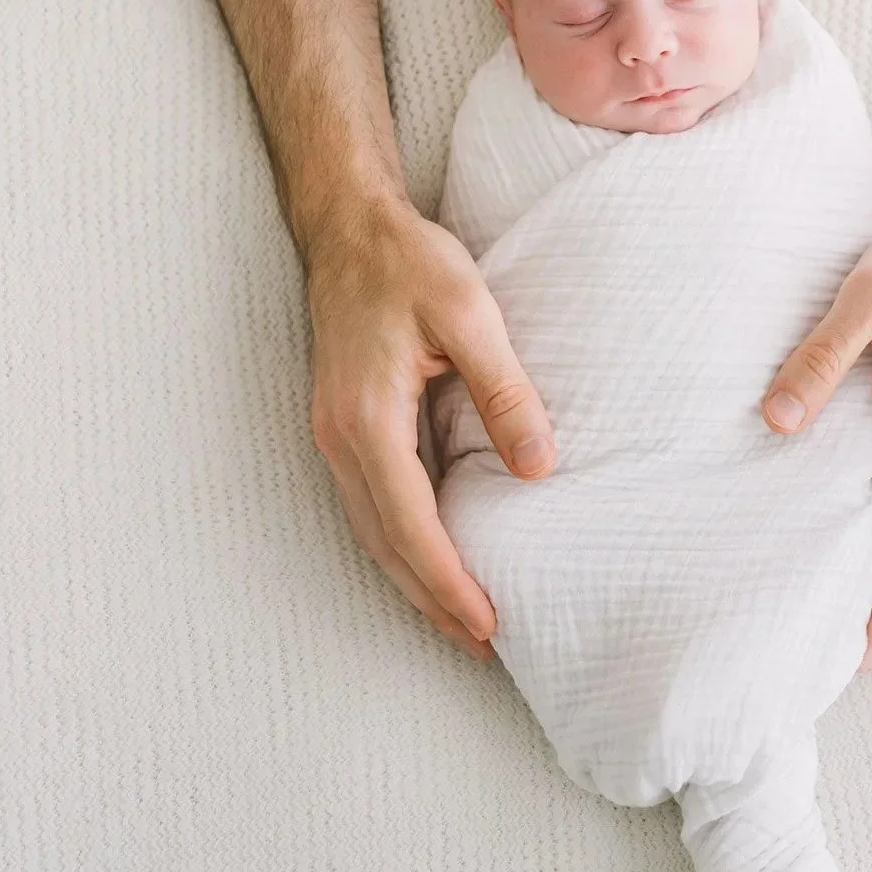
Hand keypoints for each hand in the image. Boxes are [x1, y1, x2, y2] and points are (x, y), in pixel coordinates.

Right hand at [307, 201, 556, 658]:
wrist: (348, 227)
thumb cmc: (408, 262)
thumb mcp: (469, 314)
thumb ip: (504, 391)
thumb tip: (538, 467)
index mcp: (368, 417)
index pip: (410, 523)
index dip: (448, 580)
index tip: (487, 624)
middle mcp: (340, 437)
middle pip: (383, 543)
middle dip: (430, 599)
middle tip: (481, 644)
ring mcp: (333, 433)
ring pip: (370, 530)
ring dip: (412, 579)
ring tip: (461, 620)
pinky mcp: (341, 425)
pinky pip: (368, 504)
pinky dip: (398, 544)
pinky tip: (430, 557)